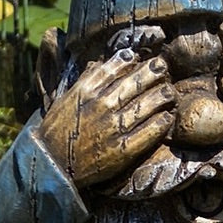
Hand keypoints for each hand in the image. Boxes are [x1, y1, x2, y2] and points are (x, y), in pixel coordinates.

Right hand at [36, 50, 175, 187]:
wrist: (52, 166)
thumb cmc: (59, 131)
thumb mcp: (66, 100)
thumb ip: (85, 81)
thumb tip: (101, 63)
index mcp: (86, 91)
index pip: (114, 67)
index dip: (130, 59)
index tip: (139, 57)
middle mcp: (100, 106)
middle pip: (134, 82)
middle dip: (153, 71)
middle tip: (163, 67)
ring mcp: (112, 128)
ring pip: (146, 104)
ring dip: (162, 95)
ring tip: (170, 92)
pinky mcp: (122, 150)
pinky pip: (148, 132)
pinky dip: (160, 122)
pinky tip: (167, 117)